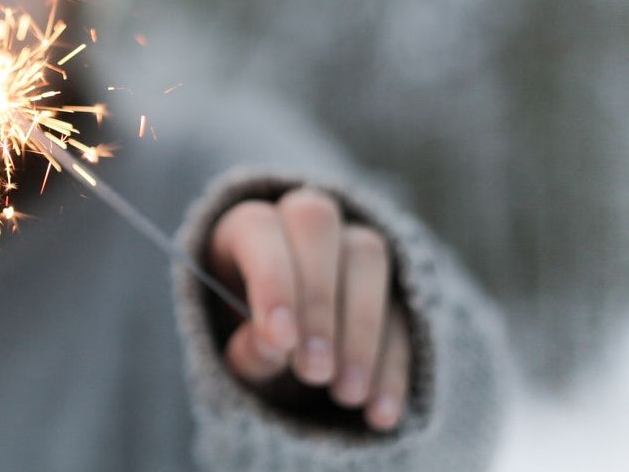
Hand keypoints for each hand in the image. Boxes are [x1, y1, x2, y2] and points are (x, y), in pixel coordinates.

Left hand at [208, 187, 409, 430]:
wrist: (281, 358)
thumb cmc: (244, 344)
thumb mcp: (231, 352)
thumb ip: (245, 349)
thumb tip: (271, 346)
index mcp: (244, 228)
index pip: (257, 227)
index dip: (272, 280)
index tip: (280, 341)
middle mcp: (297, 222)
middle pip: (316, 223)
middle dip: (319, 300)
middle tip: (315, 374)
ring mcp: (349, 242)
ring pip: (368, 254)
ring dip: (361, 329)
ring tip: (346, 396)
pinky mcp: (393, 280)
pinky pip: (403, 307)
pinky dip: (393, 364)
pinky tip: (379, 413)